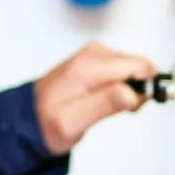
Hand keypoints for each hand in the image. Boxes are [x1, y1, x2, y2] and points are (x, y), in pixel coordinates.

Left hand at [32, 42, 158, 155]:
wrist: (30, 116)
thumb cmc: (48, 121)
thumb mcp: (74, 122)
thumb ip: (104, 105)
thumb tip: (132, 93)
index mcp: (89, 66)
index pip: (139, 67)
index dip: (144, 89)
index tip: (132, 107)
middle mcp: (93, 53)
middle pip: (139, 66)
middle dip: (138, 91)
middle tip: (120, 110)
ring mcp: (95, 53)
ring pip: (134, 68)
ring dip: (131, 90)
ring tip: (108, 107)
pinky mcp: (97, 59)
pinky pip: (124, 69)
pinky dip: (124, 86)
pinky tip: (107, 99)